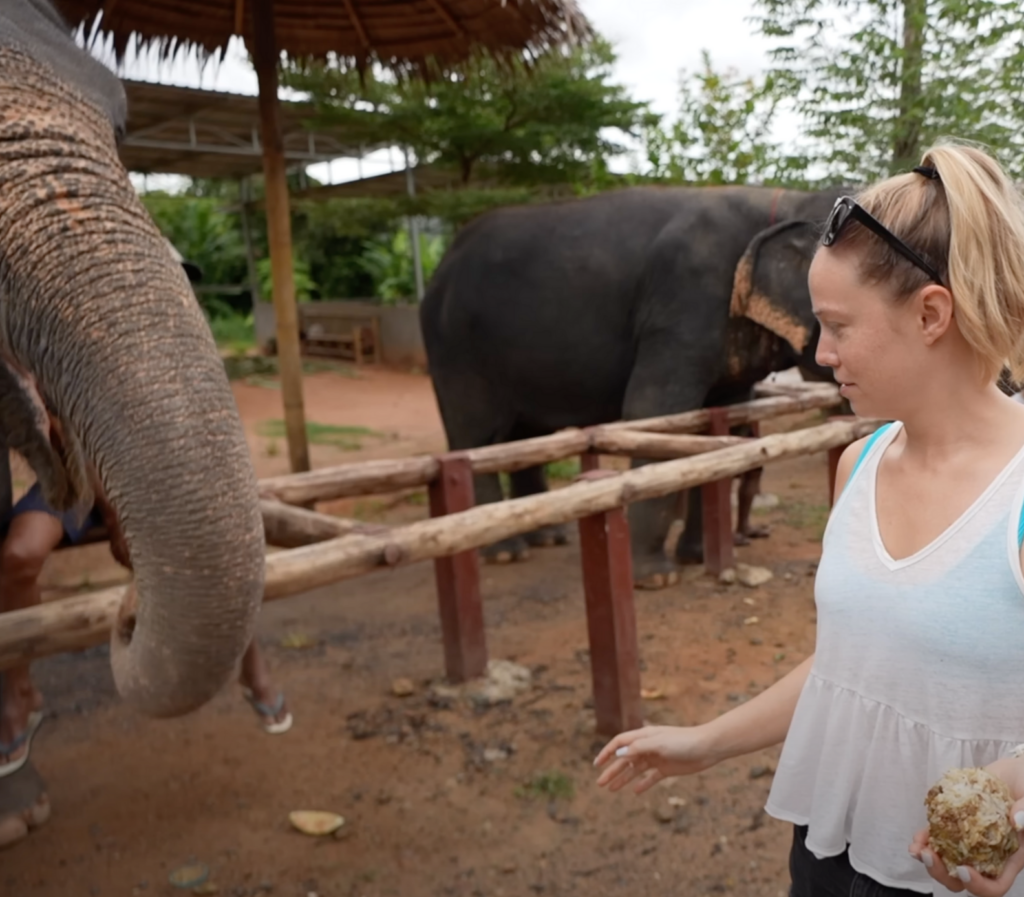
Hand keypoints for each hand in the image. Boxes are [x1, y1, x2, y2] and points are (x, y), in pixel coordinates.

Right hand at [593, 725, 718, 793]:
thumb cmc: (683, 741)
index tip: (597, 765)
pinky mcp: (667, 769)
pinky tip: (635, 792)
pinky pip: (651, 778)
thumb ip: (638, 748)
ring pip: (635, 770)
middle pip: (625, 760)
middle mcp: (647, 747)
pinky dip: (642, 784)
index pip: (619, 744)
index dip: (607, 753)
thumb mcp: (658, 743)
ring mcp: (656, 758)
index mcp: (643, 737)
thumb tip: (618, 754)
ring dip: (623, 779)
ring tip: (611, 789)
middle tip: (600, 784)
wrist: (707, 747)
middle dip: (611, 771)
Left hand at [908, 828, 1023, 895]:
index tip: (965, 870)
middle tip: (930, 856)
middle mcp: (987, 854)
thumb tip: (1016, 821)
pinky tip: (918, 837)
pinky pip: (938, 837)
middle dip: (943, 874)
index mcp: (1009, 857)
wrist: (1012, 774)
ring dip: (929, 859)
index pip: (995, 885)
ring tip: (917, 849)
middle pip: (963, 878)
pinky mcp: (954, 824)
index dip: (979, 885)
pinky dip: (925, 839)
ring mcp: (969, 841)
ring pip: (946, 862)